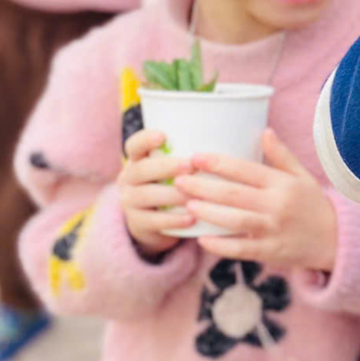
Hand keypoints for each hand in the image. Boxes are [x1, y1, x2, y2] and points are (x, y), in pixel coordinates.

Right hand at [118, 129, 192, 254]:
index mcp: (138, 160)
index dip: (145, 139)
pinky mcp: (137, 223)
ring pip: (147, 195)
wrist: (154, 223)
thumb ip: (188, 157)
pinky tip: (192, 218)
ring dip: (173, 194)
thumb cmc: (171, 186)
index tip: (163, 136)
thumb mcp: (173, 170)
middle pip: (141, 169)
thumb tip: (231, 141)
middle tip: (192, 165)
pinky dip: (174, 220)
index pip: (134, 145)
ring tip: (197, 194)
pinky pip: (153, 221)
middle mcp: (128, 179)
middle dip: (167, 167)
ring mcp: (129, 202)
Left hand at [175, 129, 339, 272]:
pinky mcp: (271, 252)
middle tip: (178, 180)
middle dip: (202, 186)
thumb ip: (281, 156)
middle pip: (233, 194)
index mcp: (282, 184)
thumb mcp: (303, 176)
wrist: (337, 240)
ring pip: (234, 220)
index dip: (217, 162)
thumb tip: (264, 131)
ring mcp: (273, 230)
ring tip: (187, 205)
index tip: (195, 157)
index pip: (245, 169)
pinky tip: (202, 239)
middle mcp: (277, 205)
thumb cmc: (314, 205)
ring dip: (208, 213)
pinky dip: (221, 245)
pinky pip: (241, 249)